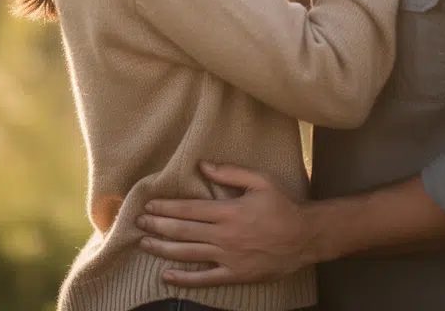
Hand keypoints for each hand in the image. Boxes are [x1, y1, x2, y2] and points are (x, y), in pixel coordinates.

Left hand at [135, 161, 315, 287]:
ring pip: (188, 253)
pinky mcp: (235, 274)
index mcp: (229, 211)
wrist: (306, 237)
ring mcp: (229, 257)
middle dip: (157, 226)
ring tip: (144, 244)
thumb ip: (230, 173)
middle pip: (182, 231)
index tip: (148, 206)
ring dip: (162, 249)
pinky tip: (167, 276)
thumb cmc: (283, 206)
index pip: (188, 209)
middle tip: (138, 223)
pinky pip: (205, 278)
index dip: (165, 208)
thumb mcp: (260, 181)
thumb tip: (203, 165)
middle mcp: (224, 235)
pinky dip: (184, 278)